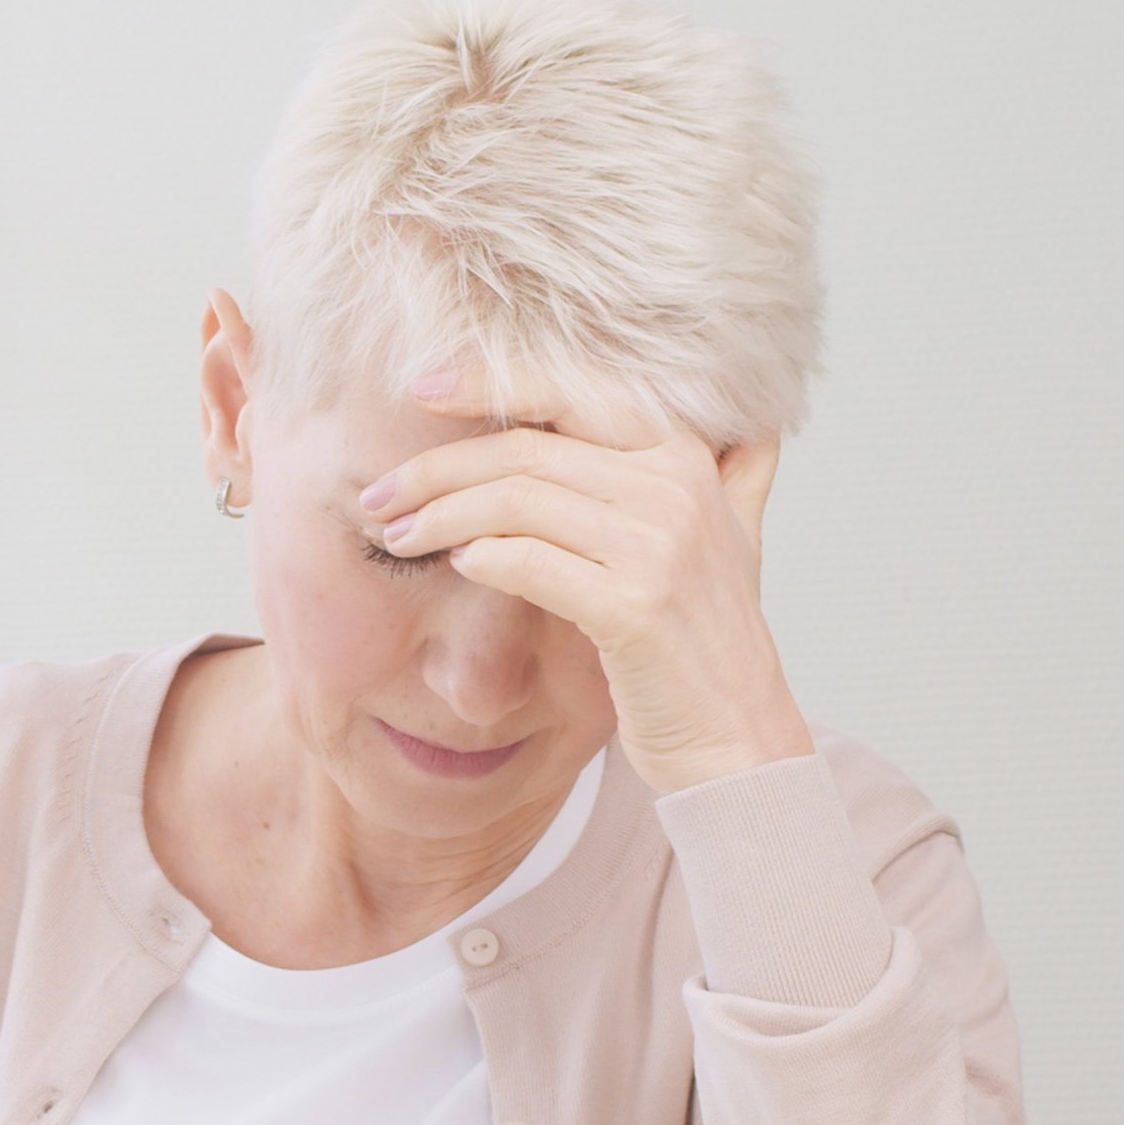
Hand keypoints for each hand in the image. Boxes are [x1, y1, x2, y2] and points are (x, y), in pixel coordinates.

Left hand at [361, 410, 810, 793]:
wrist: (741, 740)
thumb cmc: (710, 644)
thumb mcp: (735, 538)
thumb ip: (728, 473)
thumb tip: (740, 424)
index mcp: (687, 458)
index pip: (570, 393)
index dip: (488, 384)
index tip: (423, 390)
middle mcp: (677, 489)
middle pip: (526, 451)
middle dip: (438, 469)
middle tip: (382, 494)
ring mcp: (661, 547)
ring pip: (517, 502)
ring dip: (442, 517)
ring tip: (401, 536)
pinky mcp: (636, 608)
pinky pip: (531, 564)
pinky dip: (482, 559)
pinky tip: (458, 566)